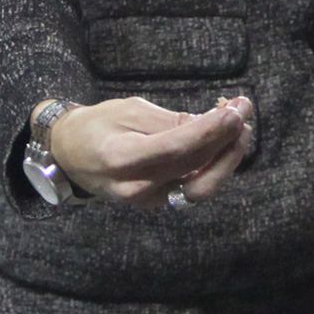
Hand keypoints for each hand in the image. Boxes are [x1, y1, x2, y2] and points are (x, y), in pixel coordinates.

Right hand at [42, 96, 255, 207]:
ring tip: (238, 127)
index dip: (211, 130)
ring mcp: (149, 201)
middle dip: (227, 142)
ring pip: (201, 186)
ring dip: (227, 157)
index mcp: (122, 159)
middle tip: (243, 111)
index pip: (177, 148)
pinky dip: (213, 165)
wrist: (70, 155)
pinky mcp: (158, 202)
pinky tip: (223, 142)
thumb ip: (171, 121)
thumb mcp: (129, 110)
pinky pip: (194, 187)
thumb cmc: (97, 126)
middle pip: (195, 171)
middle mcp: (137, 187)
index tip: (236, 110)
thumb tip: (215, 122)